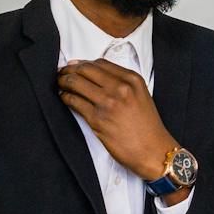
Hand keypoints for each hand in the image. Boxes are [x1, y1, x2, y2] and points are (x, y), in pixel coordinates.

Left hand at [57, 59, 176, 179]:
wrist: (153, 151)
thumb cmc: (147, 127)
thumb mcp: (141, 96)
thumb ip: (122, 84)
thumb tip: (95, 75)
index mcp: (132, 80)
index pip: (100, 63)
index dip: (83, 63)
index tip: (74, 65)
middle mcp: (120, 88)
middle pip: (86, 70)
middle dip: (70, 69)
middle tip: (61, 73)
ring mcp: (108, 103)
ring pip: (76, 83)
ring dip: (64, 82)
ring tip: (60, 84)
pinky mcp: (97, 119)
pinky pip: (74, 102)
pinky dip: (66, 97)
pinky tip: (64, 98)